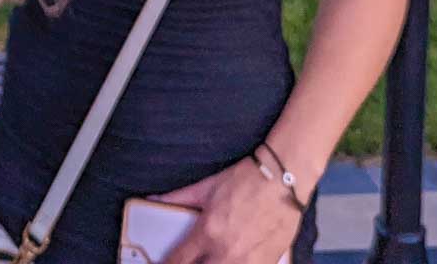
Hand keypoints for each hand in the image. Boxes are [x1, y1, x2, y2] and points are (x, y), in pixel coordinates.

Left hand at [148, 155, 303, 263]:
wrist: (282, 181)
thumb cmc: (245, 181)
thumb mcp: (206, 187)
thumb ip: (178, 198)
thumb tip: (154, 200)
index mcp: (208, 233)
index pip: (178, 261)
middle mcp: (226, 253)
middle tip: (189, 259)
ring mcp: (248, 263)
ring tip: (211, 257)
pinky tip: (232, 258)